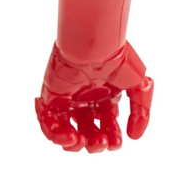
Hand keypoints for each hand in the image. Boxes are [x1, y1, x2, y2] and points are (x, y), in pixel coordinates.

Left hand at [34, 42, 153, 152]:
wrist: (94, 45)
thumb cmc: (118, 59)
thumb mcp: (140, 86)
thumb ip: (142, 111)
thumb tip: (135, 136)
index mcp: (106, 94)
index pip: (107, 123)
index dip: (112, 137)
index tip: (115, 144)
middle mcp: (86, 97)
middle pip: (87, 129)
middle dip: (94, 142)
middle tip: (99, 142)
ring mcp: (68, 98)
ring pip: (66, 129)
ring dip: (73, 143)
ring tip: (81, 142)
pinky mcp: (51, 96)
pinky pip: (47, 121)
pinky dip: (53, 133)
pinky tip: (66, 135)